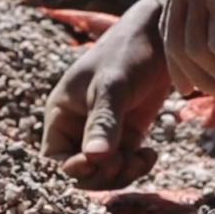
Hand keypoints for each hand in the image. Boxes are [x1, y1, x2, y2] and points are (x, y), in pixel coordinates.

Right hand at [43, 0, 170, 189]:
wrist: (160, 39)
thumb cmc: (127, 53)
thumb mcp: (112, 86)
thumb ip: (103, 122)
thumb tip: (95, 158)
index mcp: (61, 114)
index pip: (54, 158)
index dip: (71, 170)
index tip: (95, 162)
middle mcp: (77, 127)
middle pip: (79, 172)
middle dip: (101, 175)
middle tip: (123, 162)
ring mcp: (103, 133)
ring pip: (104, 173)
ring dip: (122, 174)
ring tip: (141, 158)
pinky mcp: (126, 135)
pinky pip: (125, 165)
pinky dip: (137, 166)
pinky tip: (150, 153)